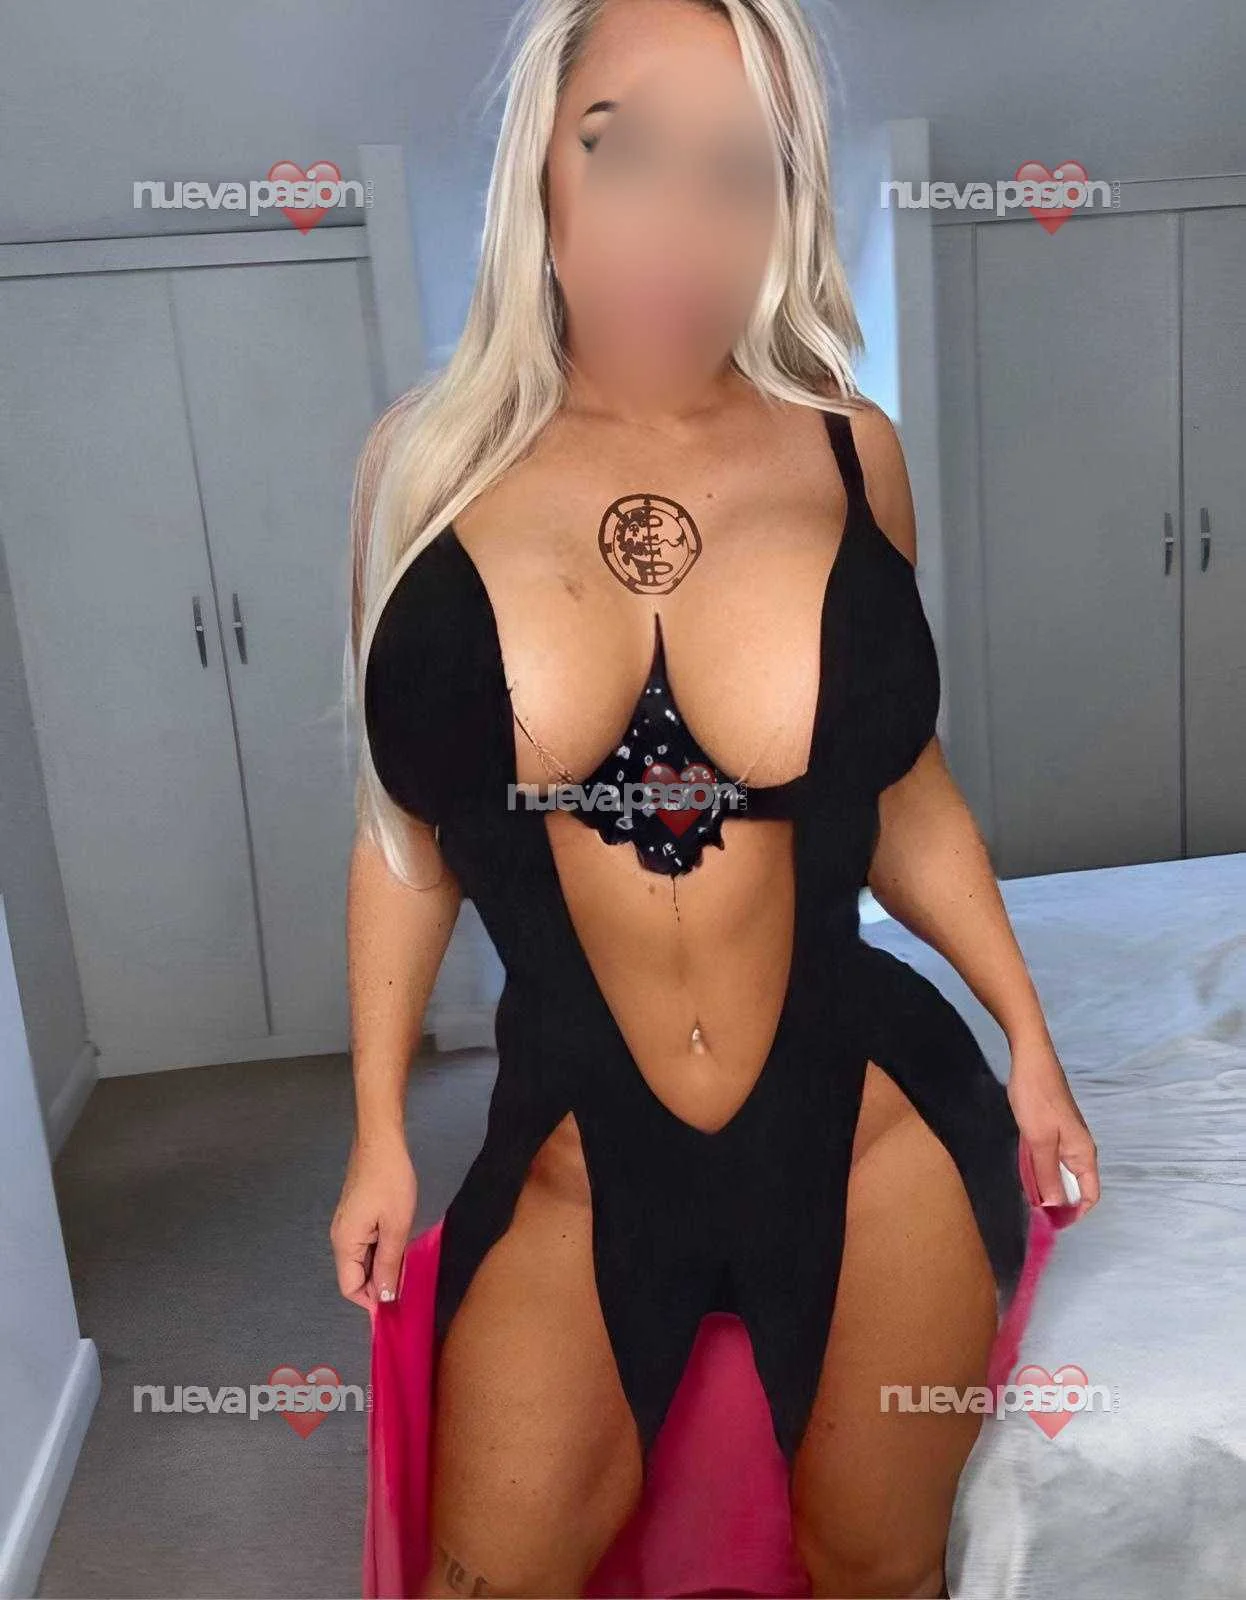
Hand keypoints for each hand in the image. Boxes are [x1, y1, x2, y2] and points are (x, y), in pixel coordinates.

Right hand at [330, 1130, 416, 1310]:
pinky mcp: (356, 1215)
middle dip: (378, 1285)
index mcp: (344, 1243)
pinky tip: (399, 1247)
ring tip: (406, 1266)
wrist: (381, 1141)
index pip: (350, 1288)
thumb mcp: (395, 1226)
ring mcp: (347, 1225)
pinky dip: (380, 1252)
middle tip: (407, 1284)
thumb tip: (383, 1297)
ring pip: (361, 1260)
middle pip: (354, 1276)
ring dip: (381, 1268)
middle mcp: (339, 1237)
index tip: (397, 1304)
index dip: (372, 1300)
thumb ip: (388, 1264)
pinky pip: (365, 1245)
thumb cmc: (390, 1182)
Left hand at [1006, 1035, 1099, 1222]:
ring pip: (1061, 1172)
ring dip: (1047, 1185)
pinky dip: (1040, 1168)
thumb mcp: (1039, 1140)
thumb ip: (1047, 1174)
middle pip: (1075, 1186)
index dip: (1075, 1212)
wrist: (1030, 1060)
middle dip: (1058, 1201)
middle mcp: (1079, 1149)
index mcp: (1083, 1153)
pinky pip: (1050, 1158)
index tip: (1052, 1223)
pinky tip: (1025, 1171)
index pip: (1090, 1194)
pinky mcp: (1053, 1129)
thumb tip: (1055, 1206)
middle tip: (1034, 1212)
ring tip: (1028, 1195)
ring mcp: (1066, 1138)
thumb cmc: (1037, 1099)